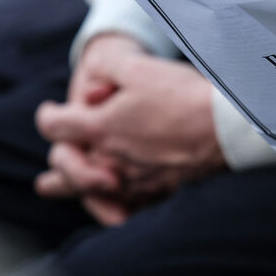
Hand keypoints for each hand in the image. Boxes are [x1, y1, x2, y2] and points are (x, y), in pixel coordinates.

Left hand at [34, 39, 225, 223]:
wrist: (228, 128)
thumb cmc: (184, 95)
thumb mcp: (139, 67)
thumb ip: (105, 70)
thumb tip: (89, 86)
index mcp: (99, 127)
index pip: (53, 126)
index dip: (47, 115)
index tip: (51, 111)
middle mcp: (109, 161)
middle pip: (63, 167)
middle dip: (56, 157)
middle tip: (57, 149)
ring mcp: (132, 182)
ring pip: (88, 192)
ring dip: (70, 186)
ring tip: (52, 187)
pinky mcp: (156, 193)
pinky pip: (121, 208)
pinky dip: (107, 206)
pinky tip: (106, 202)